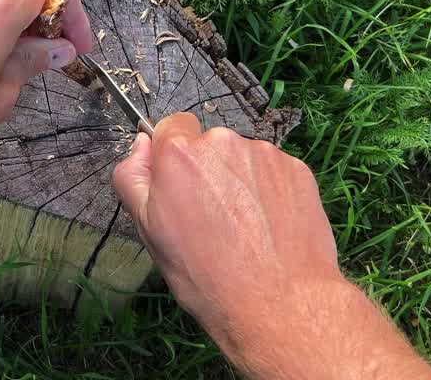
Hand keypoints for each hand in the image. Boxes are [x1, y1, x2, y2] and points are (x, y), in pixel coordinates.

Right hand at [112, 114, 430, 378]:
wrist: (279, 303)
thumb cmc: (206, 275)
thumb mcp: (149, 232)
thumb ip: (133, 179)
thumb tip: (141, 144)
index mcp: (179, 153)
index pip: (169, 127)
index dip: (170, 158)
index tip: (179, 189)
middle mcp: (222, 141)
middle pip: (207, 144)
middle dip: (206, 170)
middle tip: (211, 218)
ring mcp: (265, 154)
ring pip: (241, 157)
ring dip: (239, 179)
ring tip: (244, 227)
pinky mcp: (297, 169)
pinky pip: (272, 171)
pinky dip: (268, 190)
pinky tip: (269, 227)